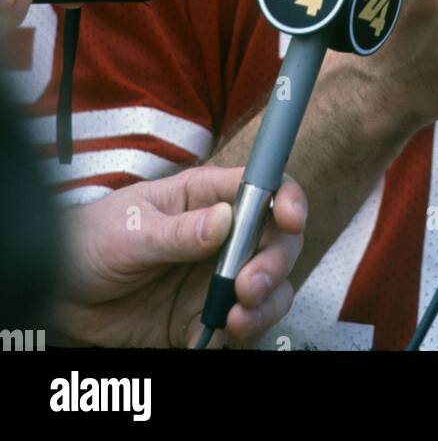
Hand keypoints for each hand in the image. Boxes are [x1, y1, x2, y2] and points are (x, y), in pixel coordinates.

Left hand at [57, 166, 306, 348]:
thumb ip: (178, 231)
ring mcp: (215, 279)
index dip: (286, 198)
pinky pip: (239, 328)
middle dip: (275, 264)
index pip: (262, 188)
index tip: (289, 218)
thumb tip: (225, 220)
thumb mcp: (130, 230)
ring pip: (269, 288)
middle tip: (249, 285)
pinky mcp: (203, 317)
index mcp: (205, 197)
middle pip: (277, 242)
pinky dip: (239, 335)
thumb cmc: (90, 241)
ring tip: (237, 318)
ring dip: (266, 304)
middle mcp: (221, 237)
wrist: (61, 294)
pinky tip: (216, 336)